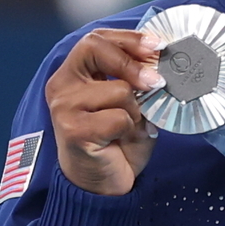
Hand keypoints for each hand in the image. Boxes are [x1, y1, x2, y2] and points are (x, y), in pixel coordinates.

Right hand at [45, 25, 160, 198]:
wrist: (103, 187)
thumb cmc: (117, 143)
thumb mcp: (132, 105)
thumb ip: (139, 83)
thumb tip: (162, 63)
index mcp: (74, 74)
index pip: (96, 39)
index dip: (128, 38)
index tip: (157, 45)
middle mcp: (62, 85)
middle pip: (96, 49)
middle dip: (133, 63)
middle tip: (157, 81)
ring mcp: (63, 107)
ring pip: (118, 90)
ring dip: (135, 111)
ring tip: (129, 129)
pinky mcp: (72, 129)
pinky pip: (118, 118)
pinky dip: (130, 130)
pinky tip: (120, 142)